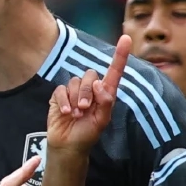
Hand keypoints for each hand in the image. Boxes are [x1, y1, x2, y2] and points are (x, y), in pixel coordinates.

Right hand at [48, 34, 130, 153]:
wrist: (69, 146)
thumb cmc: (87, 134)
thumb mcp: (102, 120)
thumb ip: (105, 102)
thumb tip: (99, 83)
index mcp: (104, 93)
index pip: (113, 72)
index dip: (120, 55)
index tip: (126, 39)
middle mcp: (90, 89)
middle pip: (89, 75)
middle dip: (87, 91)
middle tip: (85, 108)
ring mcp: (73, 92)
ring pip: (74, 81)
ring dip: (76, 99)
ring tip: (76, 114)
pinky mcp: (59, 96)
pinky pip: (61, 89)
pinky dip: (64, 101)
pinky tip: (67, 113)